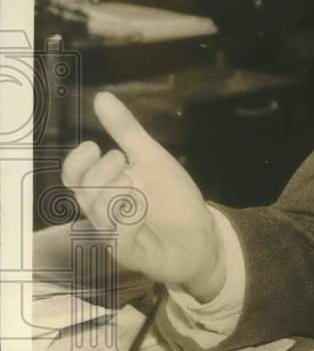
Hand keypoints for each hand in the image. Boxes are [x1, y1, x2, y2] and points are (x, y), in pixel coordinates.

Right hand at [61, 92, 222, 300]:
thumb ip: (126, 131)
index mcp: (104, 189)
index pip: (73, 176)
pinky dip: (127, 218)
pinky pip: (115, 235)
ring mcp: (112, 235)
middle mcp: (101, 213)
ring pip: (96, 211)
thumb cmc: (173, 197)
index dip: (76, 162)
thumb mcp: (152, 158)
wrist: (203, 233)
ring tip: (137, 188)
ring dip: (115, 192)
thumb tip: (102, 96)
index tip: (94, 146)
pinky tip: (142, 211)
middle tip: (123, 162)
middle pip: (82, 190)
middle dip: (100, 172)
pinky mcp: (127, 254)